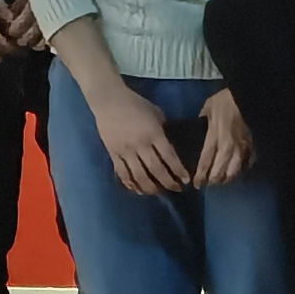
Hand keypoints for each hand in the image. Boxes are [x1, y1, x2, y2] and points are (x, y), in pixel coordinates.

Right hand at [86, 78, 190, 197]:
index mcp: (154, 134)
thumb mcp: (156, 113)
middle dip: (168, 182)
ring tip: (158, 192)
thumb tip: (169, 144)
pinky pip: (122, 174)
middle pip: (156, 170)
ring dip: (151, 187)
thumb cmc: (136, 104)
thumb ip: (162, 129)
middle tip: (177, 189)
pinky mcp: (113, 154)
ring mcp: (125, 151)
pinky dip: (131, 184)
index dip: (178, 170)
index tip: (186, 180)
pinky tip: (138, 190)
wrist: (109, 101)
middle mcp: (140, 145)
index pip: (169, 157)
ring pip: (139, 176)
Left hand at [194, 88, 253, 185]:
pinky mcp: (252, 145)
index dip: (200, 175)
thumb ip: (200, 122)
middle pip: (220, 170)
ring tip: (221, 181)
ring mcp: (242, 147)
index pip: (206, 161)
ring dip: (226, 178)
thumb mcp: (207, 108)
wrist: (247, 95)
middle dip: (213, 181)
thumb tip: (194, 129)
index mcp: (215, 137)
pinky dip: (242, 170)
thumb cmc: (225, 100)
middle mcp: (228, 146)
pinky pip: (247, 163)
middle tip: (207, 185)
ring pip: (234, 170)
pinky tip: (237, 172)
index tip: (196, 184)